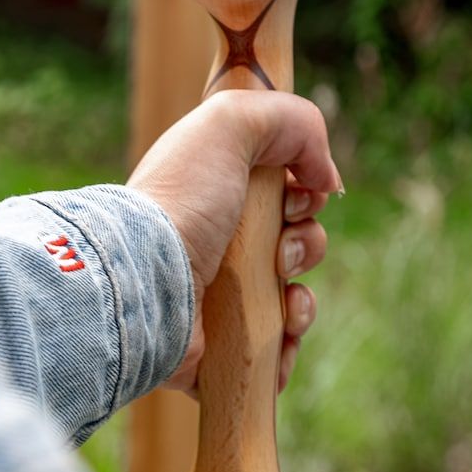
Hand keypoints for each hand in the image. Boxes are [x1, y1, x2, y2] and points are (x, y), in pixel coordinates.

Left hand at [127, 91, 340, 395]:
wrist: (145, 281)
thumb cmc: (183, 199)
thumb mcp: (231, 122)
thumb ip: (292, 121)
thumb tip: (326, 177)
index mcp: (217, 192)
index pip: (281, 189)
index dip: (304, 190)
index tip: (295, 193)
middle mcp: (217, 242)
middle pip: (295, 241)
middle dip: (308, 242)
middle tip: (280, 250)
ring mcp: (219, 297)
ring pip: (292, 299)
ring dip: (303, 300)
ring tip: (284, 300)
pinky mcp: (220, 347)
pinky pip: (274, 350)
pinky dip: (288, 344)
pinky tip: (281, 332)